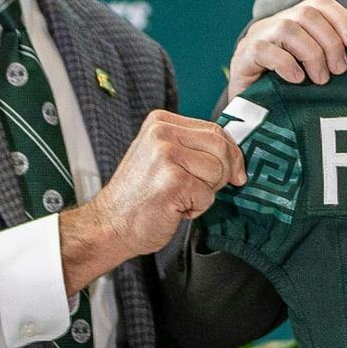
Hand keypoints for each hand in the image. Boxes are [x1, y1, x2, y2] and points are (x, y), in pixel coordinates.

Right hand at [60, 110, 244, 292]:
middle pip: (221, 147)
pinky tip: (174, 208)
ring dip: (206, 192)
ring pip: (219, 171)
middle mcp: (162, 133)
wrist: (110, 225)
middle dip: (222, 173)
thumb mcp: (162, 157)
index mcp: (161, 122)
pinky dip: (197, 208)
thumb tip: (235, 157)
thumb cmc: (139, 197)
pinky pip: (208, 195)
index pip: (215, 130)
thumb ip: (193, 148)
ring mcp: (166, 155)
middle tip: (200, 189)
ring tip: (179, 197)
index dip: (231, 154)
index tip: (234, 171)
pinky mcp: (173, 181)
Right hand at [228, 0, 346, 92]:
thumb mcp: (312, 67)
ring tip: (321, 79)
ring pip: (288, 29)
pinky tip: (298, 80)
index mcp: (294, 20)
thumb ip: (331, 55)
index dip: (343, 19)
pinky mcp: (243, 57)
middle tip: (340, 70)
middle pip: (307, 14)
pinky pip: (265, 50)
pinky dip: (286, 65)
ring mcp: (258, 37)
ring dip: (312, 54)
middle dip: (330, 42)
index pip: (320, 3)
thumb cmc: (287, 86)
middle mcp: (275, 22)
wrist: (247, 108)